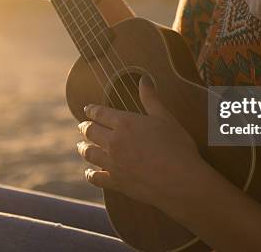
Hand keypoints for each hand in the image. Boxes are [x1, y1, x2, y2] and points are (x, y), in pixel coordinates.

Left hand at [77, 76, 206, 208]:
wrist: (180, 180)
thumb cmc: (177, 146)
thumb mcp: (165, 117)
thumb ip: (151, 98)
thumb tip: (144, 79)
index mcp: (125, 123)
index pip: (101, 114)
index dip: (92, 110)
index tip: (87, 109)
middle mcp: (114, 142)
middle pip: (91, 132)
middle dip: (85, 128)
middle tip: (82, 127)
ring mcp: (112, 163)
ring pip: (89, 153)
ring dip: (83, 148)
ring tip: (81, 146)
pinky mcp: (116, 182)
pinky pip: (95, 177)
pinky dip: (90, 174)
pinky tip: (89, 172)